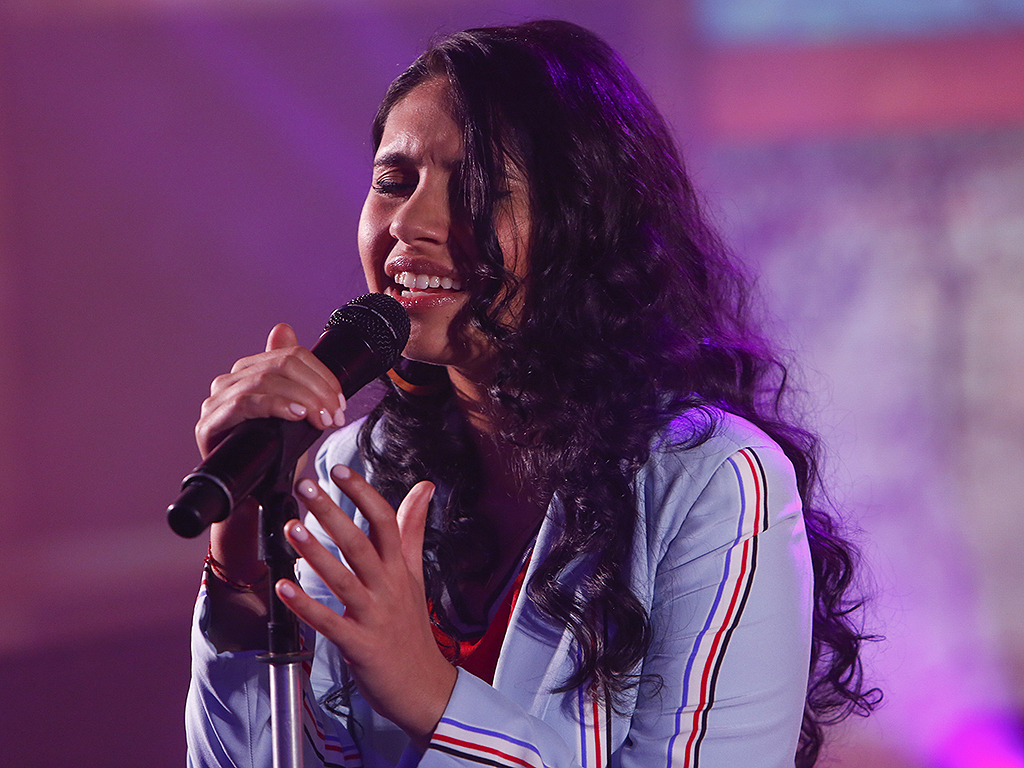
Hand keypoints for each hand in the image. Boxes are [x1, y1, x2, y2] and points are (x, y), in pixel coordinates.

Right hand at [196, 323, 346, 459]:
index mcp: (251, 371)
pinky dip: (275, 406)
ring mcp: (217, 400)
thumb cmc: (271, 451)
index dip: (322, 375)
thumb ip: (292, 373)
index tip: (340, 402)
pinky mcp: (210, 423)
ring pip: (266, 381)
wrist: (249, 490)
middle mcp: (231, 380)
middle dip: (317, 389)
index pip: (293, 355)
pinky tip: (295, 415)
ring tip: (322, 420)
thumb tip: (283, 329)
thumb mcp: (292, 410)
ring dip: (303, 399)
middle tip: (335, 415)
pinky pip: (245, 402)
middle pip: (282, 365)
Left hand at [277, 466, 457, 749]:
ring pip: (344, 579)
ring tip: (292, 527)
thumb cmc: (412, 628)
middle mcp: (388, 588)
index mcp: (400, 569)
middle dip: (333, 513)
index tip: (340, 471)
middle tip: (307, 487)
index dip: (363, 494)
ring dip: (316, 553)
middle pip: (360, 544)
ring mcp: (374, 617)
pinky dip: (305, 605)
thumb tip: (423, 487)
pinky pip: (329, 622)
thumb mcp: (415, 574)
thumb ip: (412, 529)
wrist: (424, 688)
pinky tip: (284, 586)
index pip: (385, 522)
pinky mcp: (359, 646)